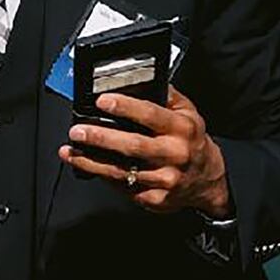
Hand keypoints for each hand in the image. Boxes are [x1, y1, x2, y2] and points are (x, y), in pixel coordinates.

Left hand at [59, 85, 231, 216]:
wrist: (209, 181)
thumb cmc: (193, 142)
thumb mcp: (189, 114)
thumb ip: (167, 96)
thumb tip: (142, 80)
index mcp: (182, 129)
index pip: (151, 115)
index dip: (125, 107)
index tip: (103, 101)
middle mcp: (174, 154)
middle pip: (133, 146)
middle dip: (101, 138)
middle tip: (78, 131)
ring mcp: (164, 179)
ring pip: (123, 171)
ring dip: (92, 162)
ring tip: (71, 152)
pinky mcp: (155, 199)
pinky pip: (124, 188)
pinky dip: (104, 178)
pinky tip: (89, 168)